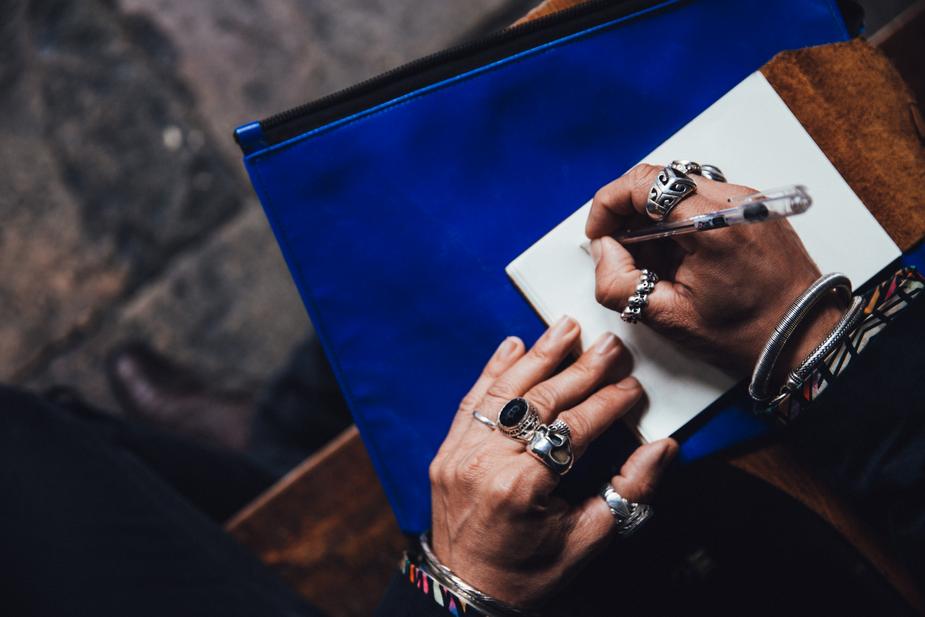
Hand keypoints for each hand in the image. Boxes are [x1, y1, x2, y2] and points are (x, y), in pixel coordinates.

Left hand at [429, 317, 676, 607]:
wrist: (465, 594)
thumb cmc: (529, 575)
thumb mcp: (586, 543)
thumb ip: (626, 492)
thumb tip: (662, 448)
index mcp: (522, 487)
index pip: (574, 428)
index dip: (608, 403)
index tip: (633, 386)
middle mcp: (485, 462)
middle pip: (540, 401)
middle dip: (581, 370)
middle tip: (610, 345)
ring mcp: (459, 454)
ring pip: (504, 392)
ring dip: (538, 356)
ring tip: (566, 328)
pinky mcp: (446, 452)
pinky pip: (470, 402)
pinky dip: (492, 371)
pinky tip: (513, 345)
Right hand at [586, 163, 845, 375]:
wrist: (805, 336)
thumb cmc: (749, 333)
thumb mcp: (670, 317)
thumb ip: (620, 282)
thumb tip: (602, 250)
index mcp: (712, 225)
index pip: (642, 183)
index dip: (608, 204)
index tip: (599, 232)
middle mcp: (732, 201)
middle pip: (658, 181)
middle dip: (627, 212)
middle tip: (619, 249)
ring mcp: (745, 201)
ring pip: (678, 189)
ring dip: (652, 217)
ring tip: (653, 259)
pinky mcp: (752, 208)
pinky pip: (701, 200)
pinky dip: (677, 221)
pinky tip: (678, 257)